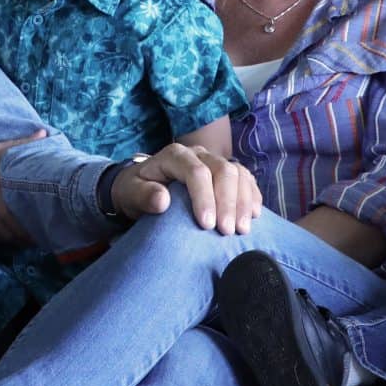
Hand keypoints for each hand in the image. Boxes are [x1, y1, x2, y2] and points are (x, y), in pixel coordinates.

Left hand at [111, 144, 260, 236]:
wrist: (143, 186)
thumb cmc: (137, 190)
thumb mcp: (130, 193)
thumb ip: (143, 195)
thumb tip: (162, 200)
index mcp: (175, 155)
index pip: (196, 171)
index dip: (205, 197)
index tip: (207, 225)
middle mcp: (198, 153)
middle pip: (223, 170)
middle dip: (228, 202)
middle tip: (227, 231)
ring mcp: (214, 161)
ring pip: (238, 173)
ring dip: (243, 202)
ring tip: (242, 229)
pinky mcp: (226, 172)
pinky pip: (246, 178)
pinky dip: (252, 196)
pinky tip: (254, 215)